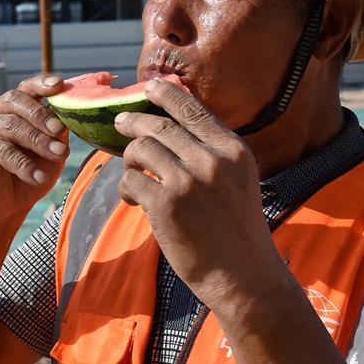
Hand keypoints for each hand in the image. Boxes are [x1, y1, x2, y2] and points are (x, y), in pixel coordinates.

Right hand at [0, 75, 69, 223]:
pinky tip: (38, 177)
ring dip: (38, 141)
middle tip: (60, 130)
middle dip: (42, 115)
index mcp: (12, 106)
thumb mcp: (51, 151)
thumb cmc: (31, 173)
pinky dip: (23, 164)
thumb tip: (68, 115)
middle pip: (16, 102)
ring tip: (59, 156)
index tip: (59, 85)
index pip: (26, 87)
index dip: (41, 84)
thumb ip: (57, 132)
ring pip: (9, 126)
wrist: (6, 207)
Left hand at [113, 79, 282, 310]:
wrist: (243, 276)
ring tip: (132, 173)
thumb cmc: (237, 229)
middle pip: (159, 125)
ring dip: (129, 159)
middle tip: (120, 123)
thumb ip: (213, 151)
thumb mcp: (238, 179)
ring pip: (140, 149)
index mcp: (232, 149)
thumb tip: (174, 125)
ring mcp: (187, 181)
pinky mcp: (166, 205)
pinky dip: (125, 187)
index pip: (192, 109)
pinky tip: (131, 198)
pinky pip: (130, 180)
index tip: (148, 87)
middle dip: (134, 122)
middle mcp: (211, 159)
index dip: (165, 94)